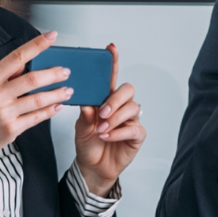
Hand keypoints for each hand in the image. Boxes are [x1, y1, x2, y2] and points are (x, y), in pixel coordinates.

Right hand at [0, 30, 71, 170]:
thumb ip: (0, 75)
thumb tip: (20, 64)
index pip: (16, 57)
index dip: (36, 46)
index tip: (51, 37)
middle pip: (31, 80)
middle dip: (53, 74)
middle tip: (65, 71)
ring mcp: (4, 113)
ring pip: (37, 100)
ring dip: (56, 94)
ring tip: (68, 90)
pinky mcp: (11, 129)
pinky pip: (35, 118)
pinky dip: (49, 111)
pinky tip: (57, 107)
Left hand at [73, 42, 144, 197]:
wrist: (92, 167)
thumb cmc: (87, 144)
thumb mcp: (80, 128)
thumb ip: (85, 114)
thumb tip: (88, 103)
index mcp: (106, 100)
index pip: (111, 77)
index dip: (113, 62)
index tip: (111, 48)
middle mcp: (120, 107)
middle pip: (128, 89)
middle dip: (116, 98)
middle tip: (102, 112)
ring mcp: (130, 120)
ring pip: (132, 107)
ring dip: (115, 118)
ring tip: (101, 128)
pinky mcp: (136, 135)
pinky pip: (133, 128)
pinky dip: (118, 132)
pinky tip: (107, 136)